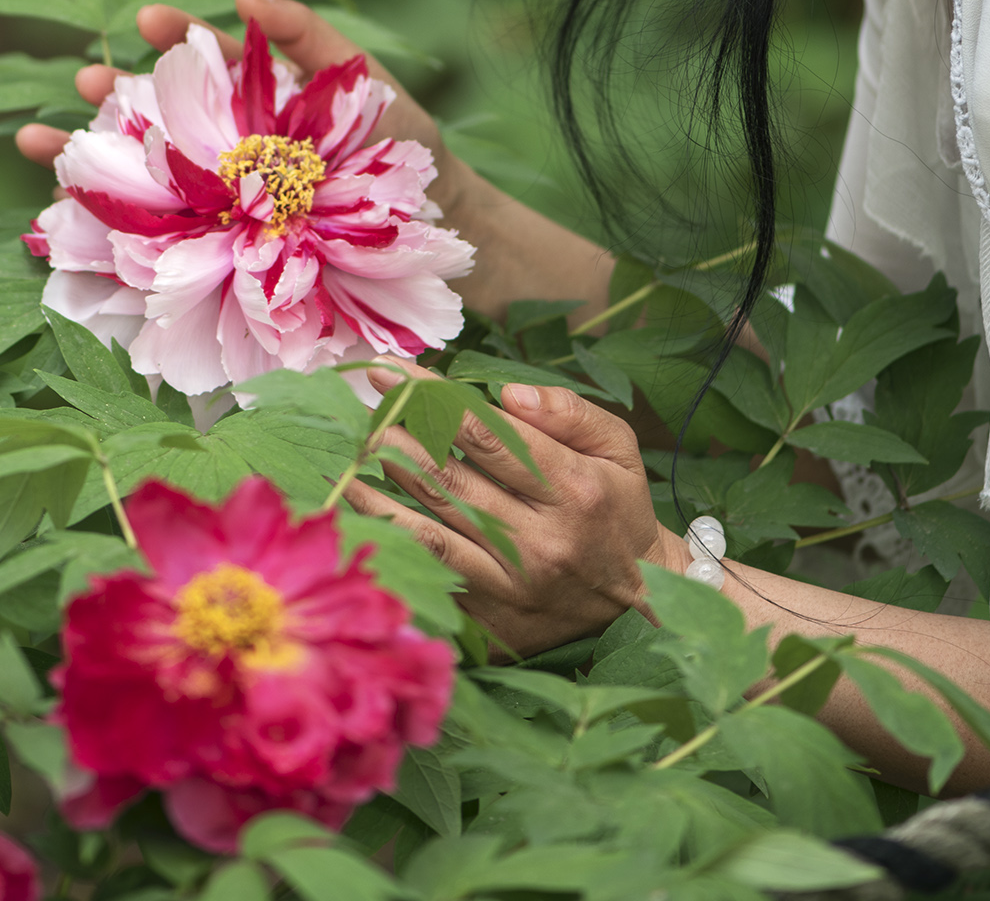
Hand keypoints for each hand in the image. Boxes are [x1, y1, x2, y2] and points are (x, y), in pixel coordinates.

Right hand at [10, 0, 611, 321]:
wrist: (440, 233)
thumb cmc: (404, 148)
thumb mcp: (364, 81)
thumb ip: (306, 34)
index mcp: (252, 97)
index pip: (196, 59)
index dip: (166, 37)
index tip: (145, 20)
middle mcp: (225, 150)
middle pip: (151, 118)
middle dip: (106, 98)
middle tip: (79, 79)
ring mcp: (220, 203)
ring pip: (140, 178)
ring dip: (87, 163)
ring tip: (40, 148)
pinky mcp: (222, 255)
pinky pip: (159, 243)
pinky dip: (108, 235)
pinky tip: (64, 226)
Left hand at [343, 369, 679, 655]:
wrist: (640, 601)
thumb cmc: (620, 509)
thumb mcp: (620, 448)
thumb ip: (570, 413)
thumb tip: (508, 396)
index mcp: (573, 489)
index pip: (488, 436)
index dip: (434, 401)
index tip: (394, 373)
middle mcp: (542, 538)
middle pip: (451, 481)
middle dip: (398, 439)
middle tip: (362, 410)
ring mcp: (515, 582)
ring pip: (432, 530)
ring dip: (382, 492)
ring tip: (349, 458)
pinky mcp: (496, 616)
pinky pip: (435, 574)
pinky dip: (395, 544)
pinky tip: (363, 518)